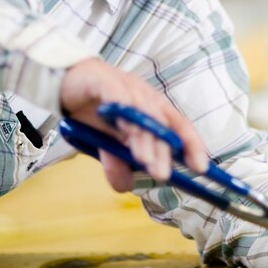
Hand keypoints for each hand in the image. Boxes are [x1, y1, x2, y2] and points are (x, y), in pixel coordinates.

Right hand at [59, 58, 209, 191]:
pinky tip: (123, 128)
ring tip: (144, 159)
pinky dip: (122, 109)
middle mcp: (145, 96)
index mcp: (153, 108)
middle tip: (162, 174)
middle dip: (163, 150)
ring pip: (141, 111)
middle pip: (161, 122)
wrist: (67, 80)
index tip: (200, 168)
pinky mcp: (104, 81)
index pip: (179, 126)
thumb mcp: (107, 142)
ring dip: (144, 136)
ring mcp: (126, 87)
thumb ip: (117, 161)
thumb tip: (125, 188)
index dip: (192, 145)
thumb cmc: (97, 108)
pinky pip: (116, 95)